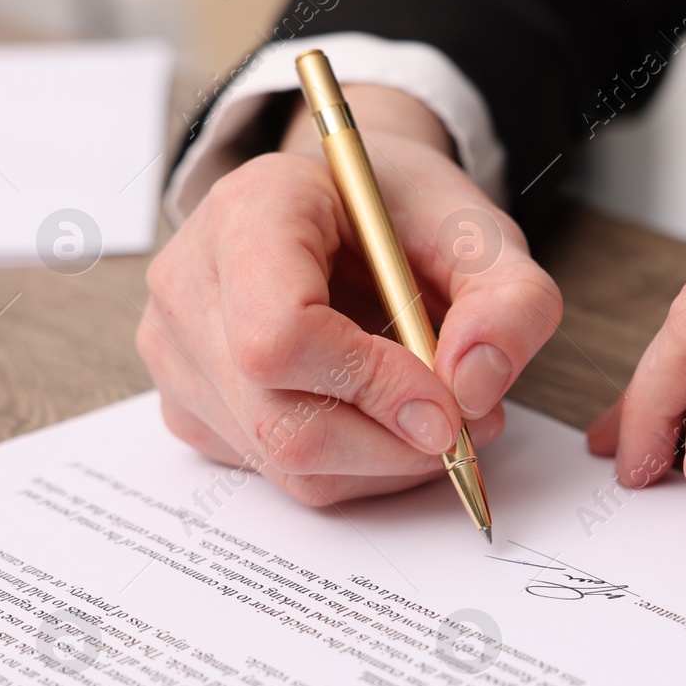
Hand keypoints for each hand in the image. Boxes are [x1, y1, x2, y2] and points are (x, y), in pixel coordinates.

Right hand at [138, 86, 560, 504]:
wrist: (350, 211)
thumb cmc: (403, 216)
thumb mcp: (483, 234)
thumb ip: (510, 301)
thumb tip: (475, 388)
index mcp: (251, 210)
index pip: (279, 335)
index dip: (373, 386)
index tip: (449, 403)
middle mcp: (191, 282)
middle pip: (280, 417)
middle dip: (393, 443)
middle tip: (468, 424)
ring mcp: (176, 351)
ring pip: (284, 460)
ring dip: (384, 462)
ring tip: (438, 413)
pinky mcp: (190, 406)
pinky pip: (278, 475)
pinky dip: (354, 468)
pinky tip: (385, 420)